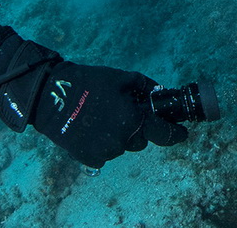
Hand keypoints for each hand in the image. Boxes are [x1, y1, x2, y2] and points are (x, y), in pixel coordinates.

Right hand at [31, 62, 188, 167]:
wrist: (52, 97)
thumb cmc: (89, 83)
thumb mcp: (122, 78)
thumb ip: (146, 87)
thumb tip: (162, 93)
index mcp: (133, 120)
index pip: (164, 134)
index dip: (176, 134)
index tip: (184, 133)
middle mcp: (122, 140)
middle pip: (141, 140)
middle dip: (138, 128)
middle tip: (123, 112)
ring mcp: (105, 152)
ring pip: (122, 147)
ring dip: (119, 135)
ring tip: (102, 117)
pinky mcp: (89, 159)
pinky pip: (105, 154)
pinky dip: (103, 143)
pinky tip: (91, 128)